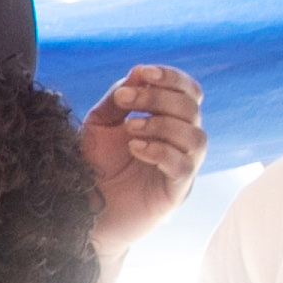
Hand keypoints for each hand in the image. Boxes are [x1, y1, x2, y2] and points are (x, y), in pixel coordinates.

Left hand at [81, 63, 205, 254]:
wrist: (87, 209)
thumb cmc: (96, 165)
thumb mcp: (100, 124)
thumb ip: (118, 99)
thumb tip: (138, 73)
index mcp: (168, 120)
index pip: (187, 91)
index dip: (171, 77)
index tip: (142, 73)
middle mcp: (181, 141)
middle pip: (192, 109)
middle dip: (157, 98)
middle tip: (125, 102)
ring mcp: (183, 167)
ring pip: (196, 137)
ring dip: (162, 126)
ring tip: (130, 130)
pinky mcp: (176, 191)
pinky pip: (184, 166)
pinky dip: (160, 151)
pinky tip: (136, 149)